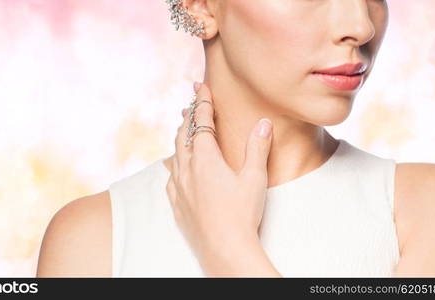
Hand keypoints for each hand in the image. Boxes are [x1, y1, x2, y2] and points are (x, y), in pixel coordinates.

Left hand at [166, 82, 273, 272]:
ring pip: (175, 154)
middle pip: (184, 134)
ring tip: (184, 130)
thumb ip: (257, 147)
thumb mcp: (254, 177)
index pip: (201, 121)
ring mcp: (179, 187)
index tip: (200, 87)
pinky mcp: (177, 203)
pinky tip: (177, 168)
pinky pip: (171, 177)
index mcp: (205, 159)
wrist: (224, 248)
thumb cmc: (241, 214)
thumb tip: (262, 123)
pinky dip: (175, 164)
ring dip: (180, 138)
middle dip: (188, 116)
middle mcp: (187, 169)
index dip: (202, 102)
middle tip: (191, 104)